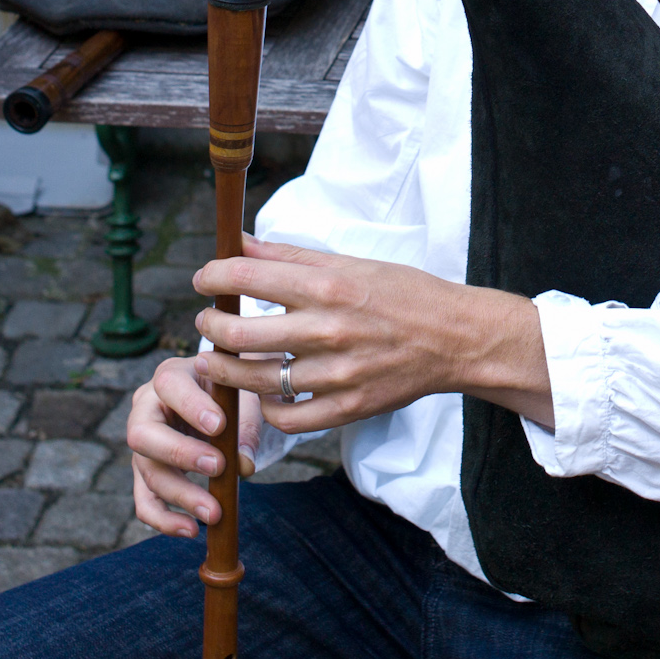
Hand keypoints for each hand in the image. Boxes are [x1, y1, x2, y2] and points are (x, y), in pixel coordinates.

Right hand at [126, 354, 263, 538]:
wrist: (224, 398)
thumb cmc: (233, 391)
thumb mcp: (244, 395)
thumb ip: (247, 423)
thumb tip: (244, 466)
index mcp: (171, 376)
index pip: (169, 386)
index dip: (191, 406)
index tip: (220, 425)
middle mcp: (147, 407)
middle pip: (143, 433)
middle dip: (180, 453)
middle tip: (218, 466)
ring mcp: (143, 443)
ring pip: (146, 471)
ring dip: (180, 495)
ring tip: (214, 513)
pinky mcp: (146, 472)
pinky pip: (144, 500)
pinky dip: (164, 520)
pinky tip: (192, 530)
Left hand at [192, 235, 553, 431]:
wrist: (455, 337)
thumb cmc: (403, 292)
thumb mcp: (350, 262)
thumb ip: (290, 256)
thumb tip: (239, 241)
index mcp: (328, 286)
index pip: (248, 278)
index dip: (214, 276)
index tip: (204, 279)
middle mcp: (328, 331)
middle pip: (241, 335)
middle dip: (210, 326)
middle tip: (206, 321)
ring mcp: (336, 375)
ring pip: (255, 381)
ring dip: (223, 369)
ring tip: (215, 359)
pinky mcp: (346, 409)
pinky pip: (286, 417)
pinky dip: (265, 406)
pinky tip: (263, 391)